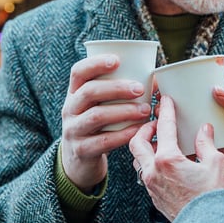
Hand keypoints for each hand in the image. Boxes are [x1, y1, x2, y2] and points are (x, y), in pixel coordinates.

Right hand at [60, 54, 152, 190]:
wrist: (80, 161)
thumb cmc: (99, 126)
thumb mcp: (100, 107)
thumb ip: (118, 93)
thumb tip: (154, 80)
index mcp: (74, 93)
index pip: (79, 72)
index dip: (95, 63)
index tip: (117, 61)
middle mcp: (70, 109)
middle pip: (89, 92)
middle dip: (117, 88)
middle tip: (140, 89)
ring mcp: (73, 130)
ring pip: (96, 116)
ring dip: (124, 111)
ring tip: (145, 110)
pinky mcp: (81, 150)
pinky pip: (104, 141)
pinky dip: (124, 134)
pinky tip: (139, 130)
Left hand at [129, 95, 223, 220]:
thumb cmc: (213, 199)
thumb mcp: (216, 164)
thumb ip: (206, 143)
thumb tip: (204, 129)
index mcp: (167, 160)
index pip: (164, 128)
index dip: (166, 111)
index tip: (165, 101)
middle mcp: (153, 172)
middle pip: (137, 142)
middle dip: (144, 129)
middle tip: (156, 123)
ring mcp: (151, 186)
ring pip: (138, 160)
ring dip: (145, 147)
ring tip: (158, 142)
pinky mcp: (154, 197)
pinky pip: (145, 174)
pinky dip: (150, 162)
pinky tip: (164, 162)